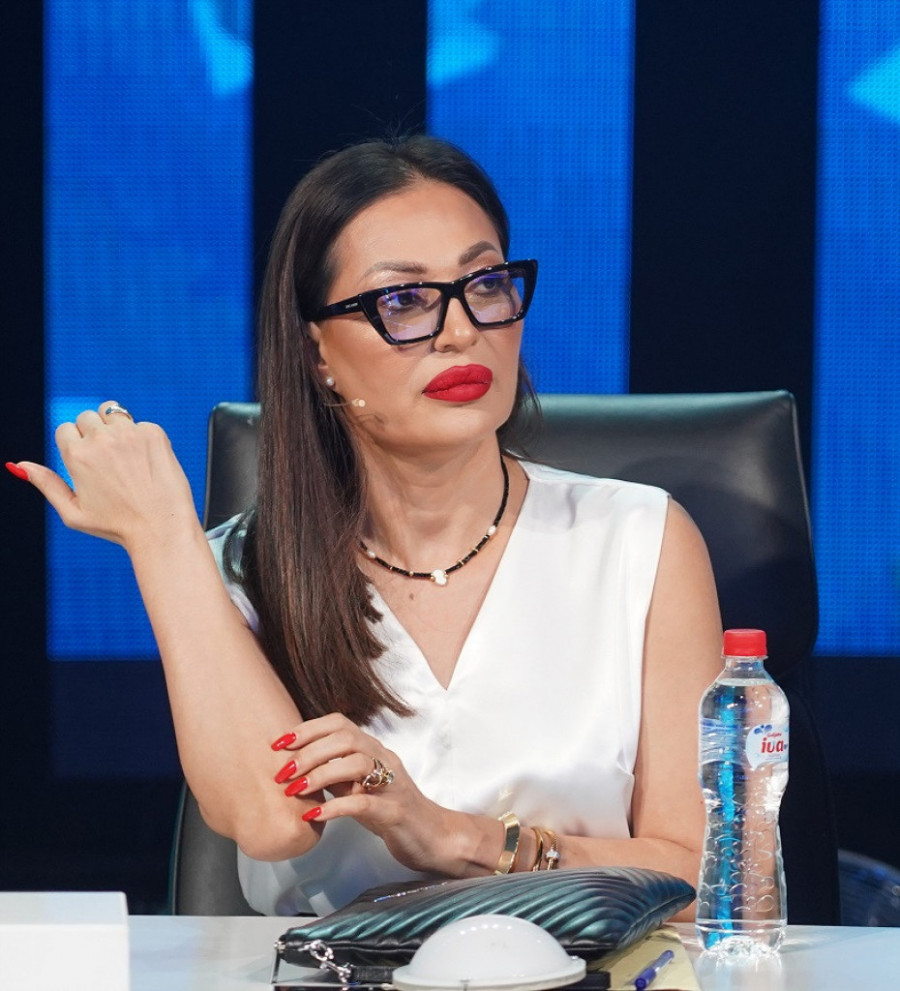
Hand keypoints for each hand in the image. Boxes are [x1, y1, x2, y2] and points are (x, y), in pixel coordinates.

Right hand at [14, 401, 197, 550]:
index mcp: (77, 454)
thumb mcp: (73, 512)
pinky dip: (142, 438)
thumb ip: (46, 484)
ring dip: (115, 429)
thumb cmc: (116, 525)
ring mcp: (130, 433)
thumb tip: (19, 465)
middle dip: (93, 434)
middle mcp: (102, 439)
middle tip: (109, 463)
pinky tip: (147, 463)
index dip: (75, 445)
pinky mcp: (154, 433)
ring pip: (113, 413)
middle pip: (87, 417)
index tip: (89, 464)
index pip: (65, 429)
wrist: (161, 528)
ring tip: (126, 459)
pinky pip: (141, 424)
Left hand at [271, 713, 457, 873]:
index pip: (340, 723)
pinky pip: (364, 802)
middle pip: (346, 739)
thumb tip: (294, 765)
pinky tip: (313, 816)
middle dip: (309, 752)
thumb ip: (335, 772)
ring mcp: (393, 784)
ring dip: (320, 775)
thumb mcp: (359, 786)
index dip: (307, 729)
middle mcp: (385, 759)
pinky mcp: (396, 812)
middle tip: (282, 773)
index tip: (279, 744)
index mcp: (374, 750)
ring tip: (294, 791)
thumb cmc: (389, 810)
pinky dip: (335, 807)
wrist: (432, 836)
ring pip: (357, 764)